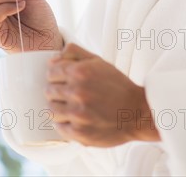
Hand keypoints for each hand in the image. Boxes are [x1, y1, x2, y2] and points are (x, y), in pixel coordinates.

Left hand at [45, 43, 159, 146]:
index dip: (55, 75)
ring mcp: (78, 114)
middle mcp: (77, 91)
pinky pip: (58, 127)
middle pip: (49, 91)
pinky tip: (74, 119)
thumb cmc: (117, 85)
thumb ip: (74, 53)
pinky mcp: (79, 133)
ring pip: (51, 110)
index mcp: (80, 71)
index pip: (51, 72)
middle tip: (68, 94)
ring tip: (71, 107)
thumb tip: (52, 59)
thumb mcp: (98, 62)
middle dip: (56, 91)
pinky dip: (63, 123)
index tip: (62, 79)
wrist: (137, 112)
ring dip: (58, 108)